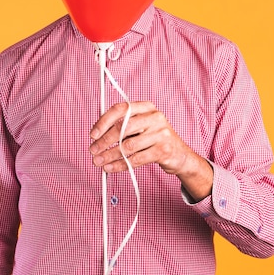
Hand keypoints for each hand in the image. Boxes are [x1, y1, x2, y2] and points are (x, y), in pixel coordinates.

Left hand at [90, 101, 212, 200]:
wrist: (180, 155)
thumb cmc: (155, 139)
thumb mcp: (141, 126)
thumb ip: (122, 126)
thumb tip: (97, 133)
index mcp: (146, 107)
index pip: (121, 109)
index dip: (104, 121)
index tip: (93, 134)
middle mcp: (154, 117)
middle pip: (123, 127)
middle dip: (104, 141)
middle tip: (93, 150)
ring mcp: (160, 133)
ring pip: (128, 145)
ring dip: (110, 155)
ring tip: (99, 161)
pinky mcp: (163, 150)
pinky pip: (136, 159)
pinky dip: (120, 165)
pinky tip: (111, 167)